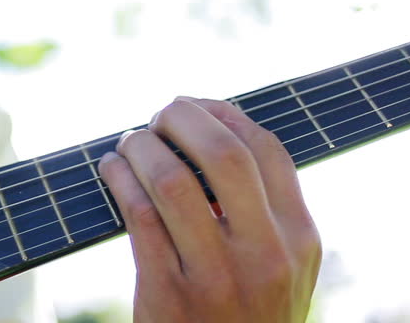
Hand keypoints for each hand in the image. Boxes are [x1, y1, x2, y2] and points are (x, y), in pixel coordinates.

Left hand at [98, 97, 320, 321]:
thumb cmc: (247, 312)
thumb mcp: (281, 266)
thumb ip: (265, 209)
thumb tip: (215, 132)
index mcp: (299, 238)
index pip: (268, 149)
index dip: (225, 114)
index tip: (197, 107)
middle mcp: (265, 253)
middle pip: (223, 153)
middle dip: (184, 118)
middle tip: (160, 115)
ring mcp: (216, 276)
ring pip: (172, 180)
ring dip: (142, 147)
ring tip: (129, 142)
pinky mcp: (168, 293)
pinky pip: (138, 215)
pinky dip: (118, 179)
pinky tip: (110, 169)